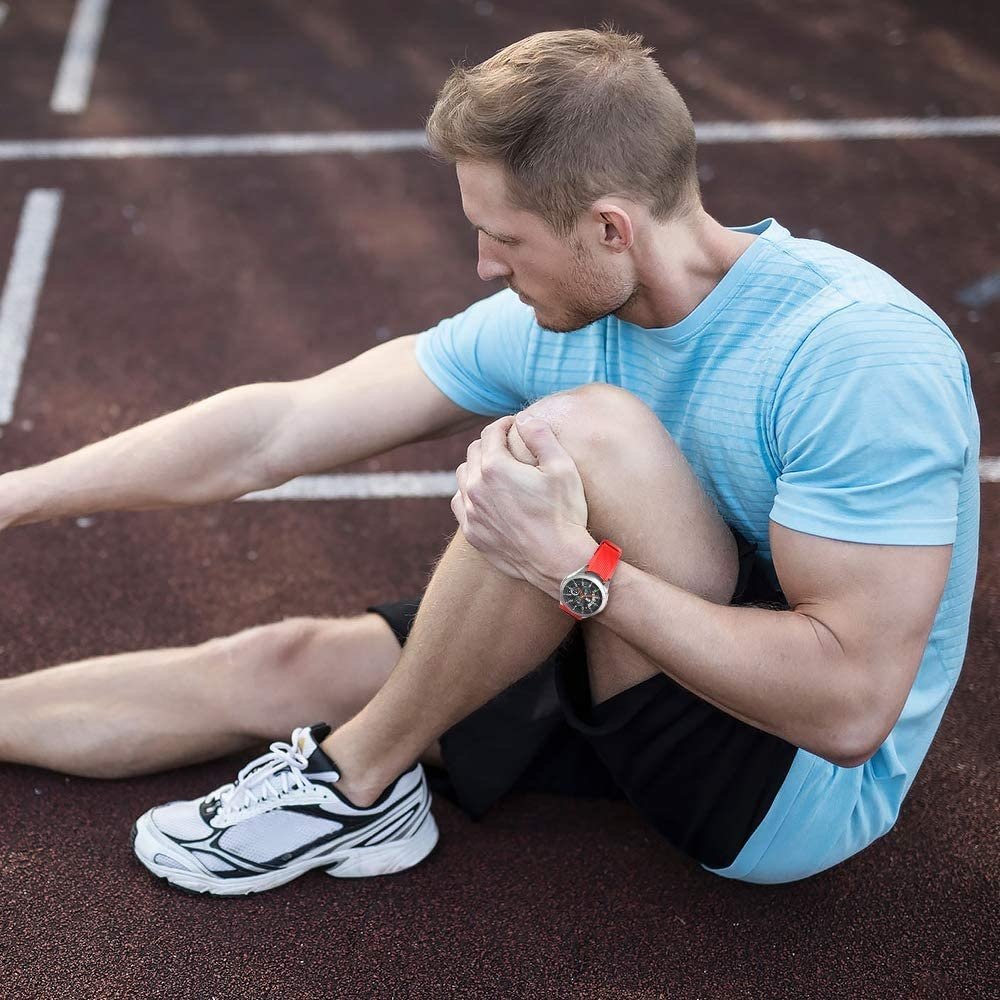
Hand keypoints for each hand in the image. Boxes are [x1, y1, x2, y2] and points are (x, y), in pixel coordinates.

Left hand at [451, 413, 595, 597]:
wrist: (559, 562)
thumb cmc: (565, 514)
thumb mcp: (563, 468)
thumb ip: (541, 436)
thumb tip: (525, 418)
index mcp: (495, 467)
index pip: (491, 433)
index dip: (505, 424)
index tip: (515, 425)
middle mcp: (475, 487)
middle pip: (474, 452)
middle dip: (490, 443)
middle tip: (508, 445)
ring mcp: (471, 512)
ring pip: (463, 476)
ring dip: (477, 467)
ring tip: (496, 469)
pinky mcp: (472, 533)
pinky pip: (460, 504)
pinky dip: (470, 494)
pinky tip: (486, 496)